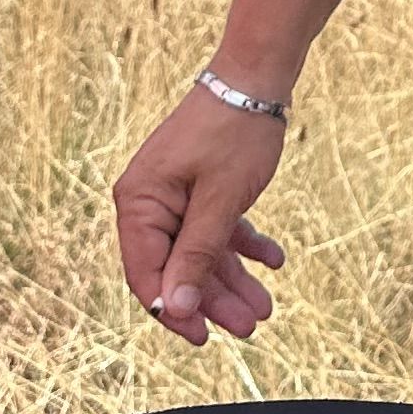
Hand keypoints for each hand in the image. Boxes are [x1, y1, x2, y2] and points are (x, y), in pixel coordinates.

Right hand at [113, 86, 288, 346]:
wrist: (258, 74)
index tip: (203, 339)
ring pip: (201, 251)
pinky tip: (273, 261)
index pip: (147, 274)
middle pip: (177, 266)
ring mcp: (175, 193)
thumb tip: (175, 308)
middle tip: (251, 325)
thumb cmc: (235, 132)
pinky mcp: (200, 185)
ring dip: (232, 279)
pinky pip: (217, 227)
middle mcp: (150, 200)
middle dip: (214, 299)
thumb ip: (196, 256)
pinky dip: (243, 244)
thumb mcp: (219, 201)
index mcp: (139, 202)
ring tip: (265, 307)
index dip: (174, 310)